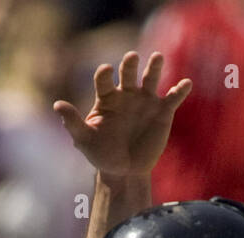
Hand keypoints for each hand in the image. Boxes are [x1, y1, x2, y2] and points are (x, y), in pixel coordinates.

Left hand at [53, 51, 190, 177]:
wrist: (125, 172)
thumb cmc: (102, 154)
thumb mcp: (85, 140)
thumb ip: (73, 123)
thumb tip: (57, 105)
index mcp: (107, 98)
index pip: (104, 80)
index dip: (104, 74)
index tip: (106, 71)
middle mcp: (127, 95)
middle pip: (128, 72)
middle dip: (129, 64)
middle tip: (131, 58)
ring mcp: (146, 101)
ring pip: (151, 78)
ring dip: (154, 67)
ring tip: (157, 58)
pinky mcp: (163, 112)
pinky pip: (173, 98)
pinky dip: (180, 90)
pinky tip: (185, 84)